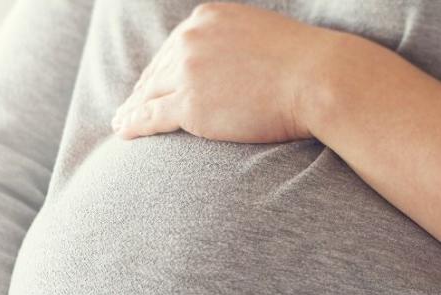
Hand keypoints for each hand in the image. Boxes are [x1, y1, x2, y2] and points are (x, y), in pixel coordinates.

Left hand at [112, 2, 337, 142]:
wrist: (320, 79)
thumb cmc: (303, 64)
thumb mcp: (259, 36)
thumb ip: (232, 44)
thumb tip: (224, 63)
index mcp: (205, 18)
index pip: (173, 48)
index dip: (159, 71)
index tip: (149, 85)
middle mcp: (190, 39)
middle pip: (157, 71)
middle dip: (142, 91)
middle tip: (128, 108)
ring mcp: (187, 72)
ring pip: (148, 94)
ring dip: (131, 110)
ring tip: (120, 123)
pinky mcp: (190, 105)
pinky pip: (151, 116)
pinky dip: (133, 124)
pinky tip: (123, 131)